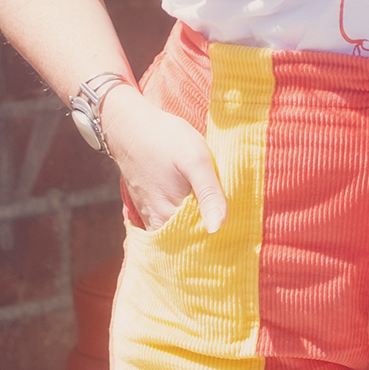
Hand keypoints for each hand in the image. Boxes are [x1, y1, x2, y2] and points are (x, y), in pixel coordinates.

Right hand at [103, 87, 228, 232]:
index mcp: (169, 217)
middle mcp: (157, 224)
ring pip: (179, 234)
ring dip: (197, 229)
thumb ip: (209, 193)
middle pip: (189, 241)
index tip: (237, 236)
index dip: (219, 241)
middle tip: (232, 230)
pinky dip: (184, 221)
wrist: (131, 127)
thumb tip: (217, 228)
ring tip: (216, 217)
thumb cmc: (166, 140)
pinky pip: (169, 224)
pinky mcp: (149, 208)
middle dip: (209, 238)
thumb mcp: (196, 160)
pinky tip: (196, 208)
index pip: (200, 243)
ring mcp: (151, 217)